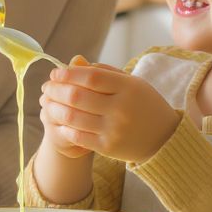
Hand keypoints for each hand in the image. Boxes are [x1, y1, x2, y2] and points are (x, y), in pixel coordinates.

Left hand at [39, 55, 179, 163]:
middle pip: (77, 97)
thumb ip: (104, 71)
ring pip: (72, 117)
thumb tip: (73, 64)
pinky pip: (77, 136)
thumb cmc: (144, 105)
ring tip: (47, 103)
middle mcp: (121, 108)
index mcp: (128, 88)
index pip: (91, 77)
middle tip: (46, 87)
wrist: (164, 139)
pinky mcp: (107, 147)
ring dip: (53, 108)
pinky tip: (59, 120)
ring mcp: (114, 130)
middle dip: (55, 90)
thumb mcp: (132, 83)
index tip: (55, 73)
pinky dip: (64, 127)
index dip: (68, 74)